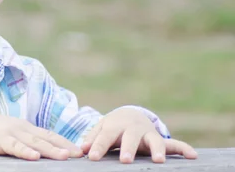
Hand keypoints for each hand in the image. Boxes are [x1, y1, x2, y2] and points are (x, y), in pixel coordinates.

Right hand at [0, 114, 82, 160]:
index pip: (48, 134)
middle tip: (79, 154)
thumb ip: (24, 140)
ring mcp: (10, 132)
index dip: (64, 142)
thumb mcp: (9, 134)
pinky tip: (35, 157)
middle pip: (46, 137)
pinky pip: (15, 146)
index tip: (79, 150)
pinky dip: (25, 151)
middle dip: (64, 146)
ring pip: (34, 142)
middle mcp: (21, 127)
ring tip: (64, 156)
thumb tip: (39, 151)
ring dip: (50, 149)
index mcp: (25, 127)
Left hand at [81, 108, 197, 163]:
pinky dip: (184, 149)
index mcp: (115, 126)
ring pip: (154, 141)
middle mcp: (132, 129)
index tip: (92, 158)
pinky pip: (175, 144)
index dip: (98, 147)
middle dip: (128, 149)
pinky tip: (193, 156)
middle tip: (125, 160)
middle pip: (130, 138)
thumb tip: (82, 150)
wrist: (129, 114)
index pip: (105, 137)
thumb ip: (93, 139)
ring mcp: (148, 134)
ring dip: (157, 150)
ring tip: (158, 161)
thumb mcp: (101, 129)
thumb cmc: (112, 127)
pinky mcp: (160, 139)